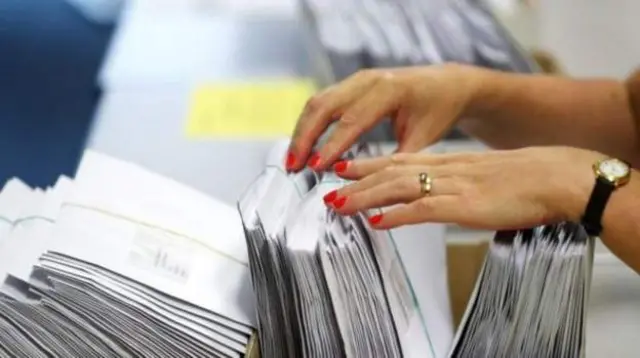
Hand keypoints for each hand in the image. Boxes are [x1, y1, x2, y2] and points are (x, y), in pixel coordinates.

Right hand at [286, 64, 483, 171]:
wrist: (447, 85)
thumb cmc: (438, 110)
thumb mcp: (423, 138)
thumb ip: (393, 160)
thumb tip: (368, 187)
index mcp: (390, 90)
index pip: (352, 120)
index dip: (331, 145)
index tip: (316, 166)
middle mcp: (369, 80)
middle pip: (324, 106)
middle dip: (305, 137)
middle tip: (293, 166)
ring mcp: (357, 79)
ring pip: (318, 102)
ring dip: (302, 131)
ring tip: (293, 160)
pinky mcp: (351, 84)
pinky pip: (323, 102)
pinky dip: (310, 124)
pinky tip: (304, 146)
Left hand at [323, 147, 603, 229]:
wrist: (556, 176)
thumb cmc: (524, 180)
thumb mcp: (481, 176)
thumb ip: (453, 184)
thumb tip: (430, 197)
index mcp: (448, 163)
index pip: (399, 160)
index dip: (368, 164)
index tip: (344, 167)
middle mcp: (443, 170)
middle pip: (391, 172)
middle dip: (357, 180)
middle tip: (327, 187)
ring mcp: (452, 187)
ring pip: (398, 188)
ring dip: (366, 196)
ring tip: (339, 204)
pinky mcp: (464, 206)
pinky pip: (423, 210)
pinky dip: (397, 215)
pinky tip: (378, 222)